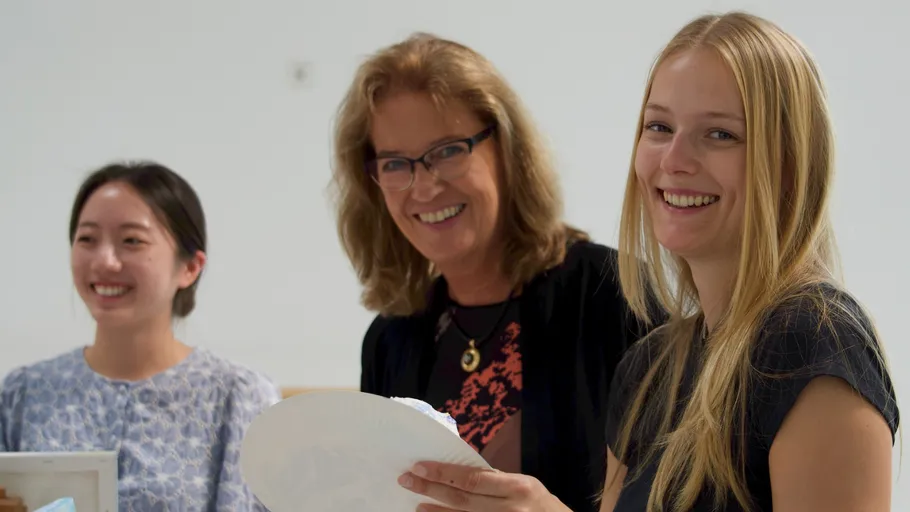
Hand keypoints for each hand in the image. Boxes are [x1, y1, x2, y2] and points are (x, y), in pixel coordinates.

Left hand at [398, 461, 571, 511]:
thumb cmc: (542, 505)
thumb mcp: (525, 486)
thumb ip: (495, 481)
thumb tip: (459, 472)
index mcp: (517, 488)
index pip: (472, 479)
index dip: (443, 473)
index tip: (419, 467)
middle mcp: (510, 509)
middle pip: (462, 500)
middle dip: (431, 489)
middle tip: (407, 480)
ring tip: (417, 504)